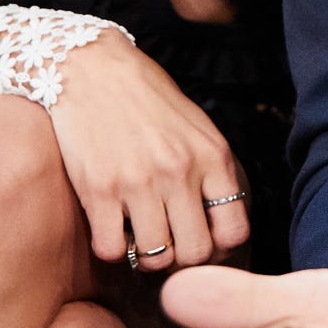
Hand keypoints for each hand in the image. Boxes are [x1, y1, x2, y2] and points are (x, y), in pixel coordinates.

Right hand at [48, 30, 250, 270]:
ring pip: (154, 257)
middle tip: (168, 245)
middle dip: (183, 258)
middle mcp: (180, 172)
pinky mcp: (98, 189)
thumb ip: (211, 172)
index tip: (202, 240)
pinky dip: (113, 248)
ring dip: (146, 257)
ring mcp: (138, 182)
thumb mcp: (197, 128)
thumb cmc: (148, 100)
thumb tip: (218, 225)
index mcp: (212, 157)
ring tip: (139, 237)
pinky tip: (113, 227)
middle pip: (195, 252)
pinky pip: (112, 250)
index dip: (219, 247)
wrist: (93, 69)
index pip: (234, 230)